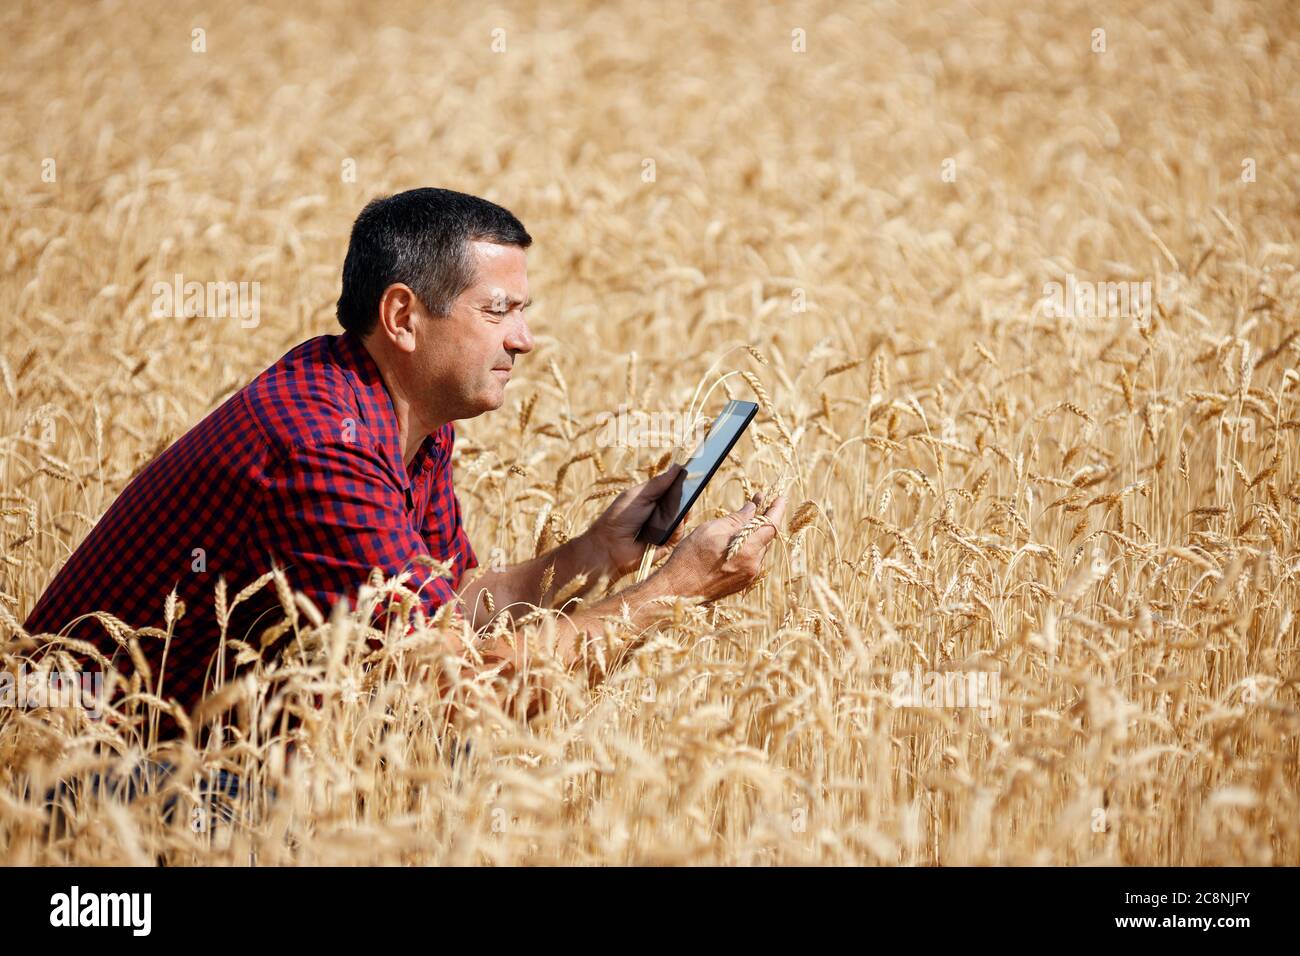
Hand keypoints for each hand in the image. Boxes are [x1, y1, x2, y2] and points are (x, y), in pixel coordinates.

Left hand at [582, 465, 687, 577]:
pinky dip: (677, 528)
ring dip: (682, 512)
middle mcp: (662, 513)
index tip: (697, 471)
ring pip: (684, 517)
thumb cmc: (619, 518)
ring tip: (681, 507)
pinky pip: (679, 533)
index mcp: (655, 499)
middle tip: (695, 487)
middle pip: (683, 501)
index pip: (675, 488)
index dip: (685, 482)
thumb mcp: (638, 495)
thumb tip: (678, 467)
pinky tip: (672, 525)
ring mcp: (666, 528)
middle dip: (689, 495)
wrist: (610, 546)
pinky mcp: (668, 543)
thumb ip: (658, 483)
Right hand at [656, 493, 786, 601]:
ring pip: (757, 549)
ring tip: (739, 523)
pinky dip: (746, 548)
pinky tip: (732, 542)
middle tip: (758, 503)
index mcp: (748, 550)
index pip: (772, 525)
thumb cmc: (690, 558)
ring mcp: (748, 576)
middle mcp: (753, 565)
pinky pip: (750, 560)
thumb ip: (736, 519)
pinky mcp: (741, 583)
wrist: (677, 590)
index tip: (780, 498)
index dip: (777, 510)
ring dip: (752, 535)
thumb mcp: (711, 530)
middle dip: (762, 520)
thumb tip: (752, 507)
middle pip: (765, 537)